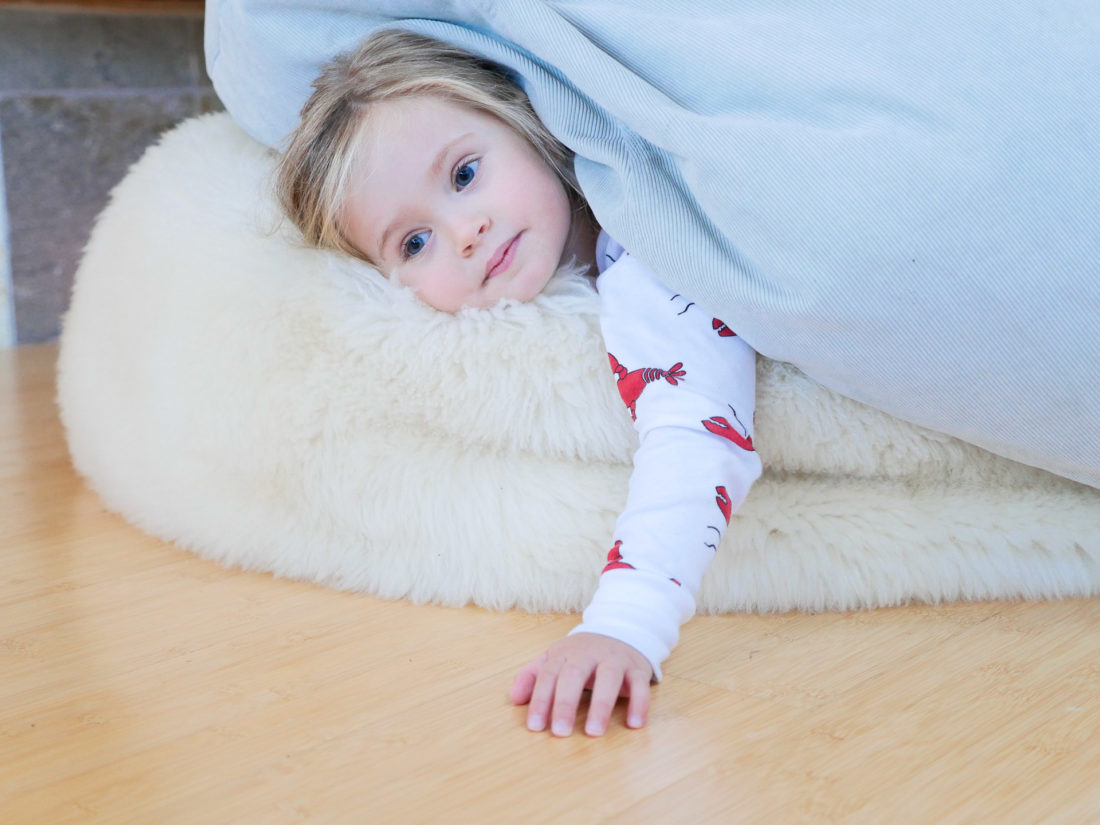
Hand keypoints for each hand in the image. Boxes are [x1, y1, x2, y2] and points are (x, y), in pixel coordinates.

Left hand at [510, 633, 652, 736]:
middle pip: (574, 674)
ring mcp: (615, 659)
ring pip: (608, 678)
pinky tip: (634, 724)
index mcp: (565, 653)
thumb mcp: (555, 658)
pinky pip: (640, 684)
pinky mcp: (637, 667)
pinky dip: (639, 703)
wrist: (622, 629)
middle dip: (566, 703)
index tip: (534, 726)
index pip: (548, 674)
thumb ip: (533, 676)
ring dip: (601, 705)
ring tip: (594, 732)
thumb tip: (514, 699)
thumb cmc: (583, 654)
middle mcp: (589, 654)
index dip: (540, 700)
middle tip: (560, 732)